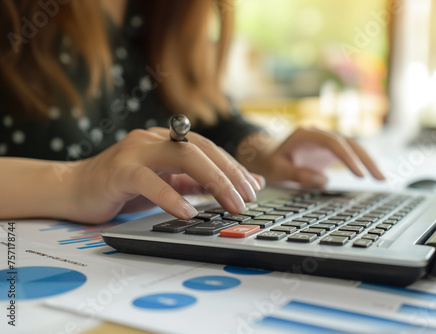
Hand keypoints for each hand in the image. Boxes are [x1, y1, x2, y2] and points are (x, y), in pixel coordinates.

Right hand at [71, 128, 263, 222]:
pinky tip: (188, 212)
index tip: (253, 188)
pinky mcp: (118, 170)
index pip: (209, 148)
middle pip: (201, 149)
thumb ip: (199, 183)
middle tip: (248, 198)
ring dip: (212, 181)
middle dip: (230, 174)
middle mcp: (155, 140)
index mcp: (169, 141)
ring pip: (182, 157)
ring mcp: (136, 151)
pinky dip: (171, 196)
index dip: (233, 167)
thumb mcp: (169, 184)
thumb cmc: (123, 187)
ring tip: (231, 204)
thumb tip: (239, 185)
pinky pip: (149, 180)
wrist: (73, 189)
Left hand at [236, 127, 384, 186]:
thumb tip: (323, 181)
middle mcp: (319, 132)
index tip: (359, 174)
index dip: (348, 158)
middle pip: (348, 142)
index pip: (333, 143)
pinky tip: (372, 174)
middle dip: (366, 160)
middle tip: (379, 178)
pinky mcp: (329, 149)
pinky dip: (361, 163)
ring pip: (353, 146)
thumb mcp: (276, 170)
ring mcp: (325, 139)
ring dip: (368, 161)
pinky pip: (349, 153)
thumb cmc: (268, 162)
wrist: (264, 155)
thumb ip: (297, 175)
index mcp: (305, 134)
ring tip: (381, 178)